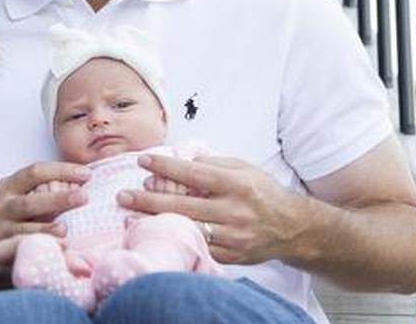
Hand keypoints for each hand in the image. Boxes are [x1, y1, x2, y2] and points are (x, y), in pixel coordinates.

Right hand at [0, 162, 89, 246]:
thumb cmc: (11, 216)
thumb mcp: (19, 195)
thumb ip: (43, 188)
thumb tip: (85, 181)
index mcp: (9, 186)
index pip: (35, 172)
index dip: (61, 171)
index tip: (86, 174)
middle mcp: (1, 205)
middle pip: (30, 201)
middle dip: (58, 199)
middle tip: (83, 197)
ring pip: (23, 228)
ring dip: (46, 229)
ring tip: (65, 229)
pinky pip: (21, 249)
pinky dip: (39, 248)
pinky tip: (56, 250)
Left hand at [118, 154, 304, 265]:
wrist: (293, 227)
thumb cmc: (263, 193)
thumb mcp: (244, 168)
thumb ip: (214, 163)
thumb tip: (183, 159)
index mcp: (238, 185)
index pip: (194, 174)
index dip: (166, 166)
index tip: (143, 161)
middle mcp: (235, 212)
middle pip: (184, 206)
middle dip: (148, 200)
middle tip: (123, 196)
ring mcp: (233, 237)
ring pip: (187, 230)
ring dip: (156, 223)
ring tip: (130, 217)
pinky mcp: (231, 256)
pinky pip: (199, 247)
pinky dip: (177, 240)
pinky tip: (157, 233)